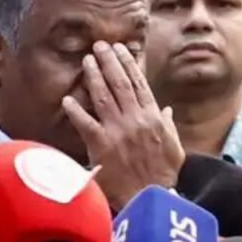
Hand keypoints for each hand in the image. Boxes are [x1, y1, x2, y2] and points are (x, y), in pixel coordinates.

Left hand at [62, 41, 184, 210]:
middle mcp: (135, 120)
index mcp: (153, 118)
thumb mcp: (175, 148)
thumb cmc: (163, 175)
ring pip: (103, 97)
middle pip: (120, 84)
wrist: (151, 196)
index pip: (139, 84)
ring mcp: (117, 131)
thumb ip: (169, 127)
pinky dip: (76, 110)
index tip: (120, 49)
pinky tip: (67, 98)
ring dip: (94, 77)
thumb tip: (167, 110)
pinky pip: (86, 123)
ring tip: (86, 60)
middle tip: (99, 46)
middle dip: (109, 62)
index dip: (128, 64)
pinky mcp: (101, 146)